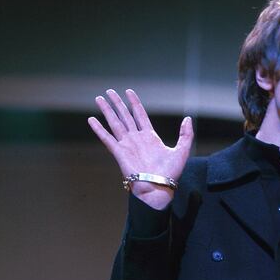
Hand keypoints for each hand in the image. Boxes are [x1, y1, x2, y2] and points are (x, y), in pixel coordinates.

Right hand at [88, 88, 193, 208]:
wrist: (158, 188)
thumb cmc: (170, 173)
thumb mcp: (182, 151)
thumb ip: (186, 134)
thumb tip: (188, 119)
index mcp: (150, 136)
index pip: (140, 114)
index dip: (134, 102)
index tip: (128, 91)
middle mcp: (136, 138)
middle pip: (124, 116)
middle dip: (117, 103)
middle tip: (109, 91)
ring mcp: (127, 144)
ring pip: (115, 123)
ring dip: (107, 111)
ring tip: (99, 98)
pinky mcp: (119, 152)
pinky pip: (107, 138)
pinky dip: (99, 129)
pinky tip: (91, 120)